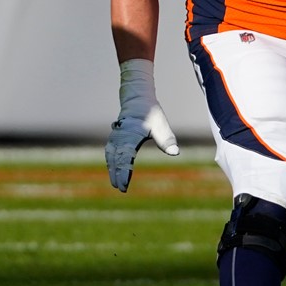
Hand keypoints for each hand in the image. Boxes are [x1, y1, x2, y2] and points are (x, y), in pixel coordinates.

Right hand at [105, 59, 178, 192]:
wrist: (137, 97)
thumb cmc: (150, 111)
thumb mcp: (160, 125)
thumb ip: (166, 139)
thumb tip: (175, 153)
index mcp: (130, 137)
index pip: (125, 159)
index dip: (124, 173)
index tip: (124, 185)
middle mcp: (120, 138)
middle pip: (116, 159)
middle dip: (117, 174)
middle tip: (120, 188)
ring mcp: (116, 136)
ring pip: (111, 155)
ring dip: (112, 169)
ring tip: (115, 182)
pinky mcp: (115, 135)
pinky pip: (110, 151)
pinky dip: (111, 161)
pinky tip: (113, 167)